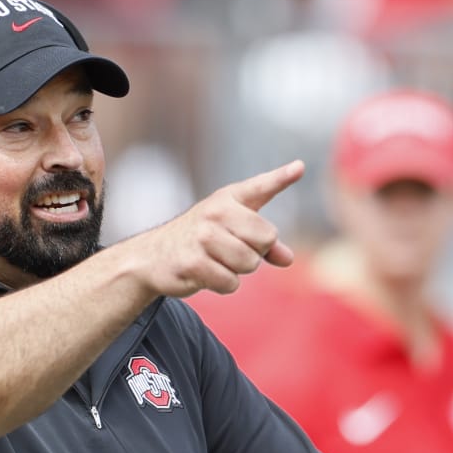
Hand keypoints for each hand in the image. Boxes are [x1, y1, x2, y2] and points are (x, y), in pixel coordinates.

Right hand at [130, 161, 303, 298]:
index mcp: (228, 199)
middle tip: (229, 249)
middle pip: (266, 239)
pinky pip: (231, 283)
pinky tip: (204, 273)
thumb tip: (288, 259)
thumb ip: (264, 242)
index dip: (281, 178)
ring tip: (215, 260)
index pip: (260, 187)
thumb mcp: (231, 232)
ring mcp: (203, 237)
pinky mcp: (193, 262)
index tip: (299, 167)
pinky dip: (222, 284)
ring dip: (237, 271)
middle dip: (255, 252)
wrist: (153, 256)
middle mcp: (216, 212)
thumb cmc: (199, 240)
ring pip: (249, 264)